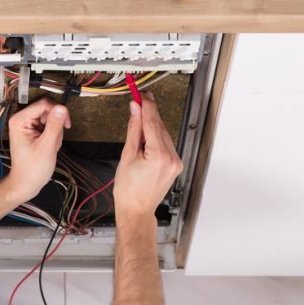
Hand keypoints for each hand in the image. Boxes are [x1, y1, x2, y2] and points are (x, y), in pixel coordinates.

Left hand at [3, 99, 71, 201]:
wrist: (26, 183)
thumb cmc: (32, 169)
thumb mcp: (47, 146)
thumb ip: (54, 125)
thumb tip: (61, 108)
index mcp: (19, 120)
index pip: (43, 104)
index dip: (57, 111)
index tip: (65, 124)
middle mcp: (21, 119)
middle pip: (47, 110)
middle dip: (55, 125)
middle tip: (54, 141)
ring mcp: (26, 125)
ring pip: (50, 118)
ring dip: (55, 132)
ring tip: (50, 147)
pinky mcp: (32, 130)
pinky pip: (48, 126)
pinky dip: (52, 136)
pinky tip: (49, 147)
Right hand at [112, 94, 182, 222]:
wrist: (136, 210)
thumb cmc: (128, 190)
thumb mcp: (127, 156)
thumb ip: (134, 130)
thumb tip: (135, 111)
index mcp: (159, 156)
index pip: (153, 123)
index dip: (147, 106)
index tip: (141, 95)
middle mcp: (172, 158)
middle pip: (160, 127)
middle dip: (149, 113)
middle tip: (139, 100)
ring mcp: (176, 162)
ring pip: (164, 135)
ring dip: (152, 124)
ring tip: (139, 117)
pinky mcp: (175, 165)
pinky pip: (166, 144)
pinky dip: (157, 136)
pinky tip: (147, 134)